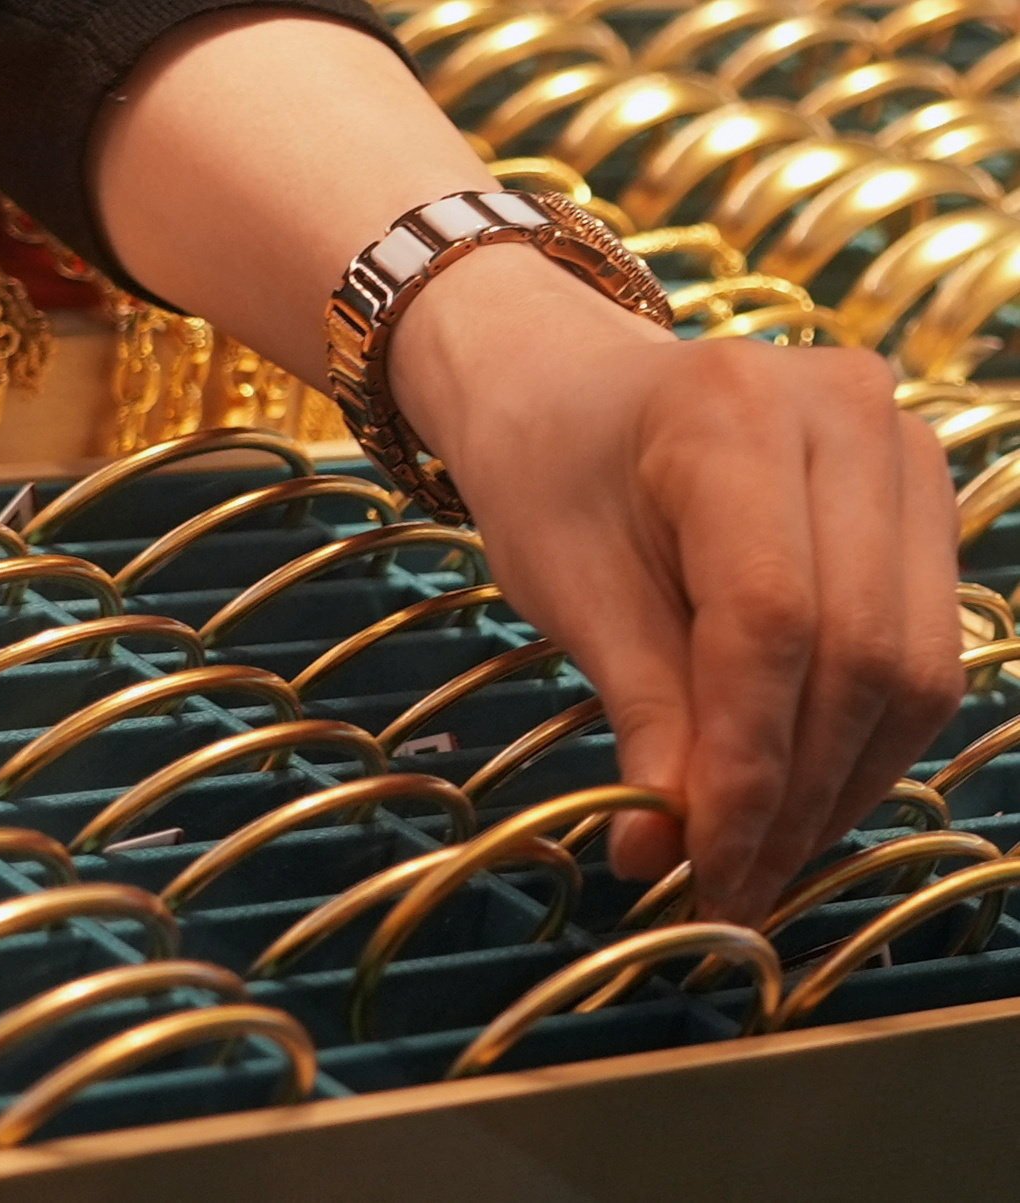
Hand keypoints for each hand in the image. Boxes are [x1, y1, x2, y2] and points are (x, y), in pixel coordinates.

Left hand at [394, 246, 964, 920]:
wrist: (571, 388)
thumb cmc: (548, 474)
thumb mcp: (566, 584)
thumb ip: (638, 708)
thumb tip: (668, 854)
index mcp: (732, 413)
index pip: (770, 622)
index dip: (747, 765)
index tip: (702, 868)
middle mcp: (850, 414)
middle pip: (859, 652)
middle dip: (795, 794)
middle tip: (729, 888)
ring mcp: (905, 451)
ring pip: (912, 665)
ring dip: (839, 785)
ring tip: (760, 861)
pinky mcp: (923, 502)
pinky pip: (920, 649)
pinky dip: (862, 741)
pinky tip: (798, 798)